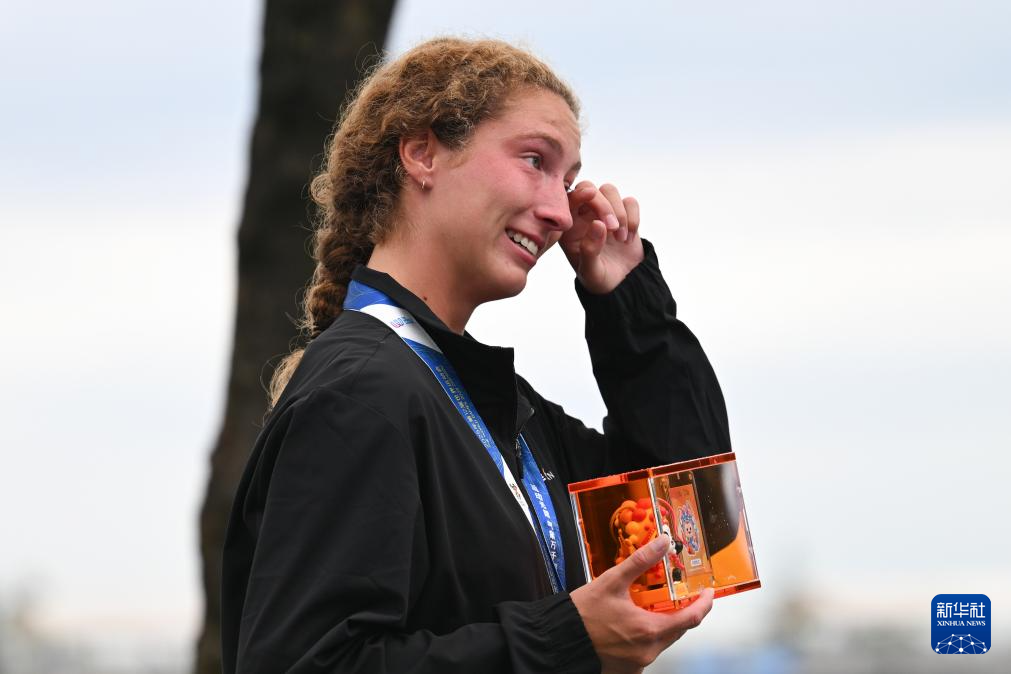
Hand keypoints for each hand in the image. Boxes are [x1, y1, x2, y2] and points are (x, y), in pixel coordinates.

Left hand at [558, 181, 644, 293]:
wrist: (621, 285)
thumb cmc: (598, 279)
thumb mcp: (590, 271)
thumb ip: (590, 250)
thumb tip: (598, 224)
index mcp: (569, 226)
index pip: (569, 198)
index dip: (579, 193)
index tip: (591, 195)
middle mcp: (584, 215)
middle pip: (591, 188)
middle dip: (604, 205)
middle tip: (612, 228)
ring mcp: (604, 213)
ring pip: (610, 191)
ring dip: (620, 213)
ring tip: (620, 239)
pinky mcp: (624, 215)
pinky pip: (630, 202)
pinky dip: (633, 218)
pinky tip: (629, 239)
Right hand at [569, 535, 714, 673]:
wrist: (560, 639)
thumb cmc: (582, 614)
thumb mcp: (613, 581)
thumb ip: (641, 561)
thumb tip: (662, 543)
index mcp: (649, 630)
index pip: (691, 618)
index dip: (704, 604)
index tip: (707, 593)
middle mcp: (648, 651)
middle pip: (678, 630)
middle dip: (682, 611)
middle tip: (679, 595)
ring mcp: (638, 662)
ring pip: (662, 640)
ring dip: (663, 624)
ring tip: (650, 606)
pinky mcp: (627, 668)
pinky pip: (646, 650)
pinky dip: (646, 635)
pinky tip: (632, 624)